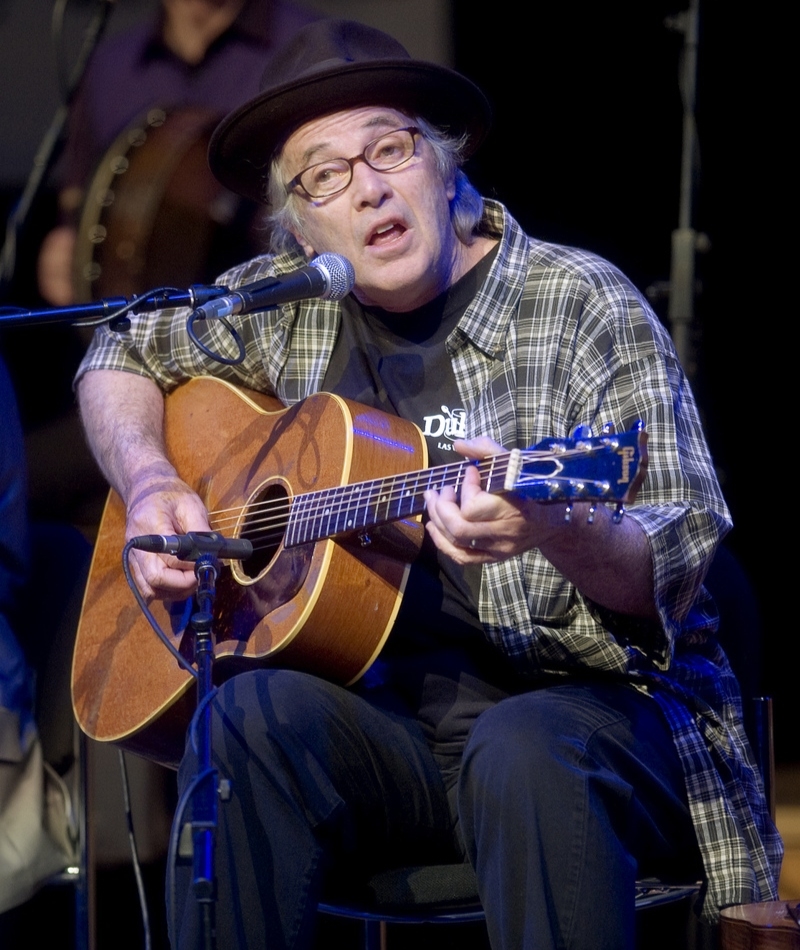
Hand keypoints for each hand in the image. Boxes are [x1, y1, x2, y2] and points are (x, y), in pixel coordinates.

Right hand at [124, 469, 211, 600]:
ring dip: (176, 591)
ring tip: (195, 579)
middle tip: (203, 576)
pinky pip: (147, 588)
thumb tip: (213, 553)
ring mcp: (133, 558)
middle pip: (156, 580)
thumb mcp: (190, 505)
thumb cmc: (170, 495)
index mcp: (150, 526)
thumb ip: (200, 529)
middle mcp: (137, 547)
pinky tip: (182, 582)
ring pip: (150, 589)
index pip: (171, 558)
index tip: (210, 564)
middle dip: (184, 584)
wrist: (145, 490)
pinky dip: (166, 591)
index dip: (193, 567)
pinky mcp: (135, 565)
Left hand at [423, 437, 555, 563]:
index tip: (470, 472)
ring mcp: (499, 548)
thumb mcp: (517, 463)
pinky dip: (442, 542)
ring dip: (437, 520)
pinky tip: (433, 525)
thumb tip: (458, 444)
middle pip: (459, 527)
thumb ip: (487, 450)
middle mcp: (505, 533)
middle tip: (440, 489)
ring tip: (432, 501)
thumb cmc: (535, 486)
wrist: (556, 519)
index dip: (466, 487)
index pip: (474, 506)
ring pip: (456, 541)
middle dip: (441, 506)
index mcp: (514, 509)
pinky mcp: (494, 558)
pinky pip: (461, 557)